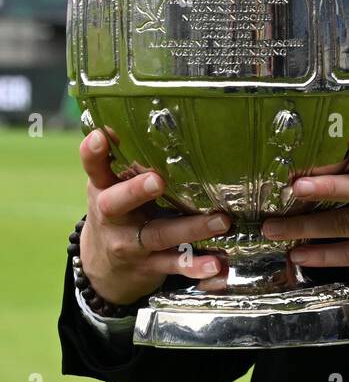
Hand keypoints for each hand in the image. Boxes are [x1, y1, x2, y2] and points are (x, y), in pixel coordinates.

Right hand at [78, 129, 230, 306]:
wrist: (104, 268)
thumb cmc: (118, 211)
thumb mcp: (110, 186)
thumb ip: (120, 158)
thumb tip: (132, 114)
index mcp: (103, 190)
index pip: (94, 168)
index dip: (94, 154)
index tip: (100, 137)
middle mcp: (113, 218)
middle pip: (119, 204)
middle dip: (137, 191)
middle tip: (158, 180)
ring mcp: (131, 245)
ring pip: (159, 236)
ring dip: (191, 230)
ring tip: (221, 222)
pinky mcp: (151, 266)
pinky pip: (176, 266)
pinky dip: (199, 267)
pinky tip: (219, 265)